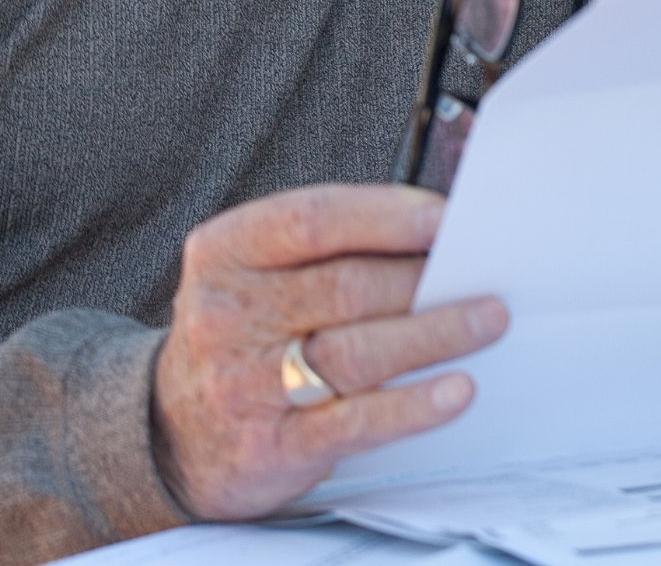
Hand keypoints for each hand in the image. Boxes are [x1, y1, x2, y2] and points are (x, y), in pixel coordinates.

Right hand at [152, 183, 508, 518]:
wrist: (172, 434)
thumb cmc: (244, 334)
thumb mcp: (258, 273)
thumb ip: (330, 248)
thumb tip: (435, 235)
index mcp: (225, 252)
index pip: (312, 219)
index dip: (386, 215)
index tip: (445, 218)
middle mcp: (228, 314)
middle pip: (347, 286)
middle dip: (424, 279)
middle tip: (486, 275)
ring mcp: (246, 384)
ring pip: (358, 350)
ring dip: (436, 333)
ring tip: (488, 319)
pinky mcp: (272, 445)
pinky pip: (356, 421)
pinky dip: (413, 405)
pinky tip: (456, 390)